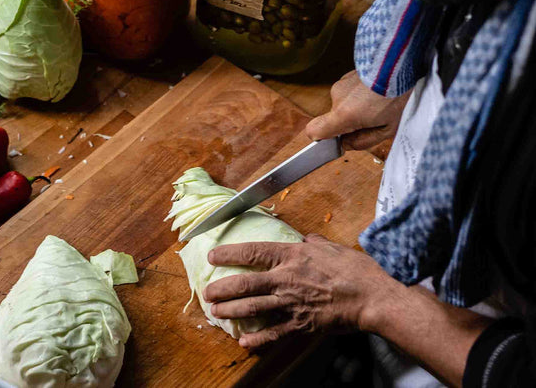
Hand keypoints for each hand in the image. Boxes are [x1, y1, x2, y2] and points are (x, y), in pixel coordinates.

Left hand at [203, 234, 396, 348]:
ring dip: (231, 310)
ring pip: (253, 307)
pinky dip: (257, 339)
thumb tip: (306, 239)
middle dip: (223, 288)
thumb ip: (314, 243)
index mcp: (293, 256)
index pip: (254, 252)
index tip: (214, 255)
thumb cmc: (355, 270)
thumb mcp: (332, 247)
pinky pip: (274, 333)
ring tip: (215, 312)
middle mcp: (286, 279)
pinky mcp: (301, 324)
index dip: (230, 253)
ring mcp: (292, 303)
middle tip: (207, 291)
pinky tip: (243, 342)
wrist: (373, 299)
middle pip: (246, 283)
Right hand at [306, 70, 409, 149]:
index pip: (314, 130)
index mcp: (344, 114)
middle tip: (373, 119)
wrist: (403, 64)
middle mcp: (337, 97)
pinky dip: (358, 96)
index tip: (338, 138)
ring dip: (355, 107)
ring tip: (377, 102)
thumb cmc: (399, 97)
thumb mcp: (387, 129)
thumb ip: (362, 141)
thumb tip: (345, 144)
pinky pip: (347, 93)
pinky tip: (375, 92)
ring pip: (342, 105)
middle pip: (333, 118)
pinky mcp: (346, 76)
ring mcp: (340, 84)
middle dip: (349, 122)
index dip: (322, 138)